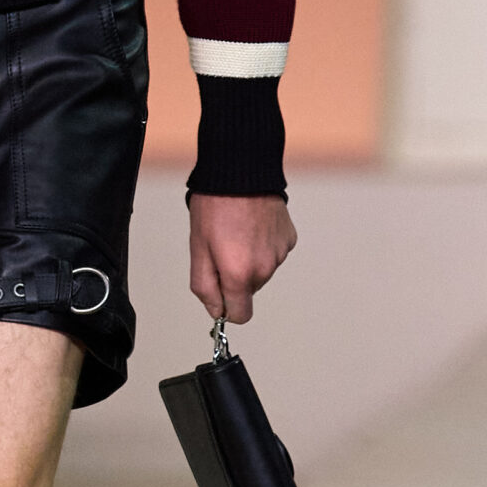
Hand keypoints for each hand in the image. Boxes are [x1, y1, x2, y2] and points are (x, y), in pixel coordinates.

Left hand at [188, 193, 295, 324]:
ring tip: (237, 231)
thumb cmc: (215, 207)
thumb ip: (205, 288)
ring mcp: (280, 254)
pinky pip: (273, 253)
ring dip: (249, 259)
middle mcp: (265, 269)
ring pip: (261, 271)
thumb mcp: (198, 249)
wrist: (241, 171)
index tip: (219, 289)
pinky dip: (263, 245)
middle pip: (248, 290)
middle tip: (221, 247)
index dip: (226, 306)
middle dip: (235, 277)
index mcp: (241, 275)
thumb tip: (216, 311)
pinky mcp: (289, 239)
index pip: (241, 315)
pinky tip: (253, 225)